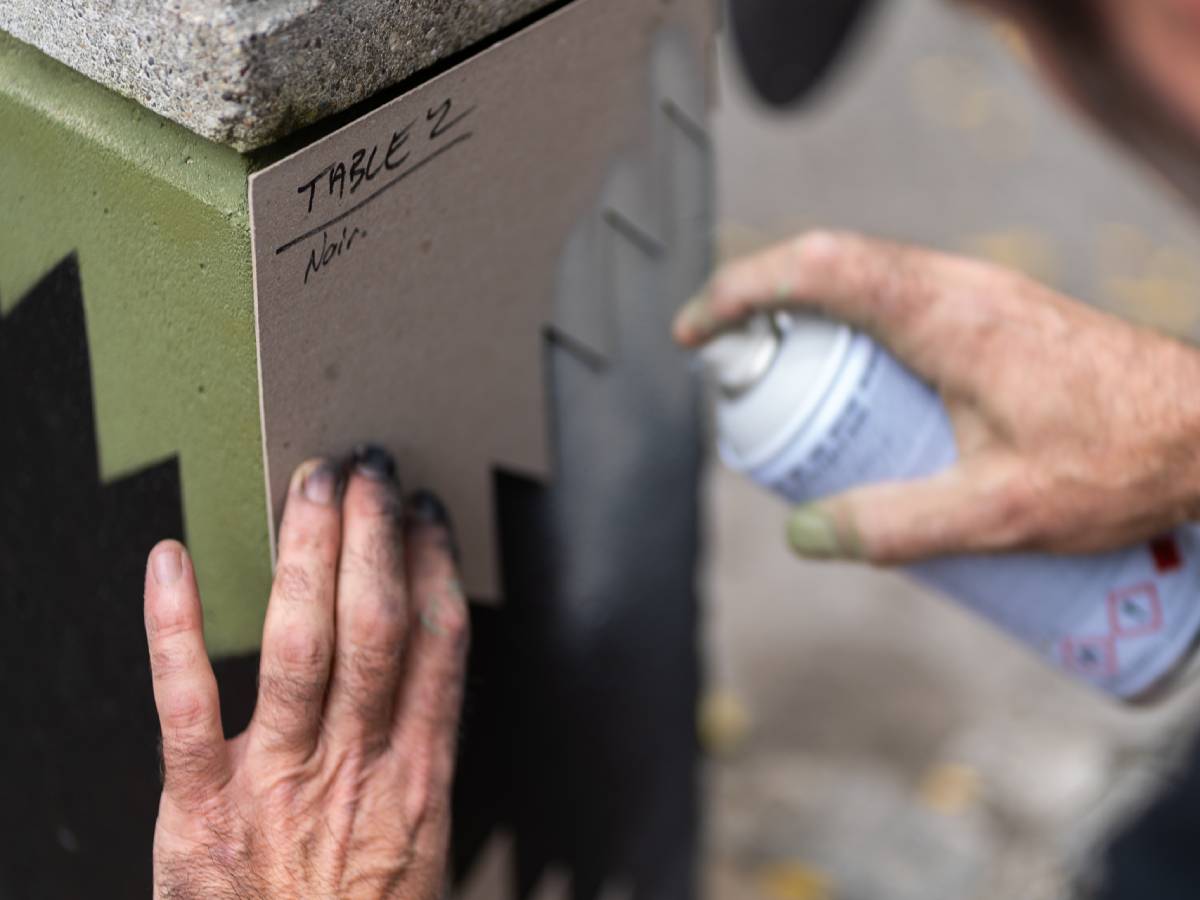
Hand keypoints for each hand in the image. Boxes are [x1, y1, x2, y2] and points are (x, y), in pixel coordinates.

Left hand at [144, 447, 468, 898]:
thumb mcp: (419, 840)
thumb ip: (418, 752)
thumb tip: (428, 665)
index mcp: (417, 779)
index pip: (439, 647)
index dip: (436, 568)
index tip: (428, 515)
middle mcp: (355, 767)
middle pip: (376, 629)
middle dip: (375, 538)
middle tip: (370, 471)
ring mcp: (277, 780)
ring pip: (301, 646)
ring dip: (308, 556)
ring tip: (313, 489)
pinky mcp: (199, 806)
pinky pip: (184, 704)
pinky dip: (174, 628)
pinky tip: (171, 563)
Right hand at [674, 231, 1199, 563]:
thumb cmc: (1125, 460)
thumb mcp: (1001, 512)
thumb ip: (896, 527)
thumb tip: (807, 534)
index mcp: (945, 315)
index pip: (815, 270)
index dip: (740, 292)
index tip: (695, 332)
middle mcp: (956, 287)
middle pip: (828, 271)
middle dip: (763, 317)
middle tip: (740, 389)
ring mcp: (977, 296)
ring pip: (863, 286)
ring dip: (811, 330)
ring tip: (797, 408)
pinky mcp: (993, 318)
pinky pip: (898, 308)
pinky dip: (853, 341)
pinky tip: (867, 409)